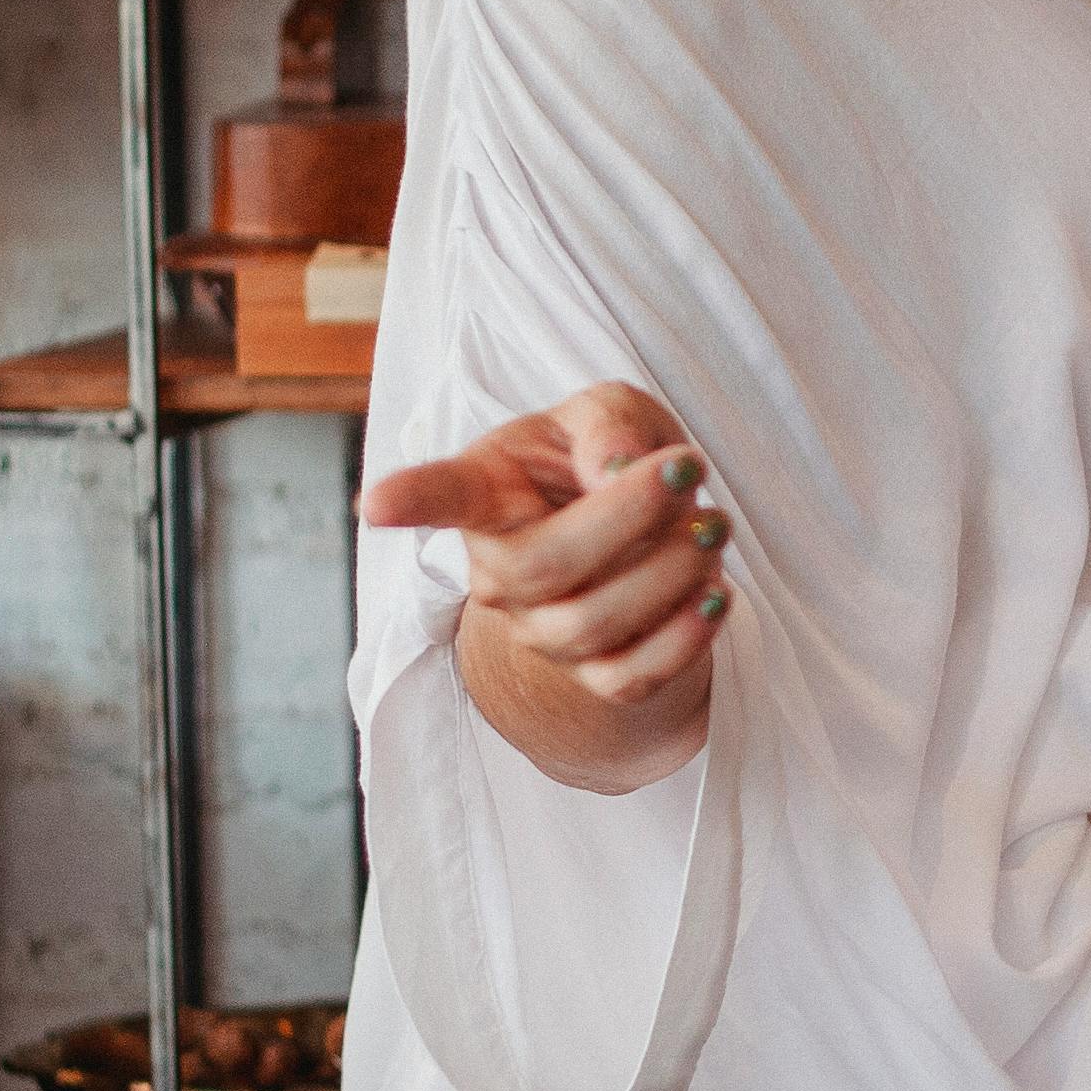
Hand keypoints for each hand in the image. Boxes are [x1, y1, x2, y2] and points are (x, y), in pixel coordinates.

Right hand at [363, 384, 726, 793]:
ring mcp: (539, 631)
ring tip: (711, 527)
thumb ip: (609, 424)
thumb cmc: (609, 461)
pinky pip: (630, 677)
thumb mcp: (610, 413)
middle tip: (688, 470)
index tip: (375, 504)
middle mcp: (498, 569)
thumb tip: (616, 470)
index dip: (410, 500)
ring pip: (593, 625)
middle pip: (544, 566)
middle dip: (630, 517)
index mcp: (487, 491)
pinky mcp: (590, 676)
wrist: (643, 541)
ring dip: (671, 572)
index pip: (443, 496)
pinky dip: (683, 637)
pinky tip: (715, 592)